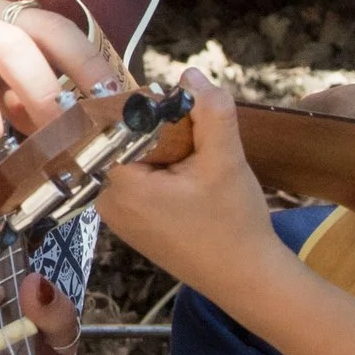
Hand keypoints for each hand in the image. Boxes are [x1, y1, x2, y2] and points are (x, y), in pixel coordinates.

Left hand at [96, 72, 280, 291]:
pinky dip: (164, 171)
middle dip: (159, 130)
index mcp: (119, 186)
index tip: (179, 111)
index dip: (147, 108)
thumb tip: (189, 75)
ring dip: (165, 150)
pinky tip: (193, 180)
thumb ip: (209, 110)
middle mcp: (107, 203)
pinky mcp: (133, 224)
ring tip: (198, 163)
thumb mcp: (225, 159)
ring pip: (135, 158)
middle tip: (197, 141)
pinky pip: (140, 180)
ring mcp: (118, 217)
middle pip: (124, 140)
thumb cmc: (234, 224)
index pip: (115, 124)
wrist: (247, 279)